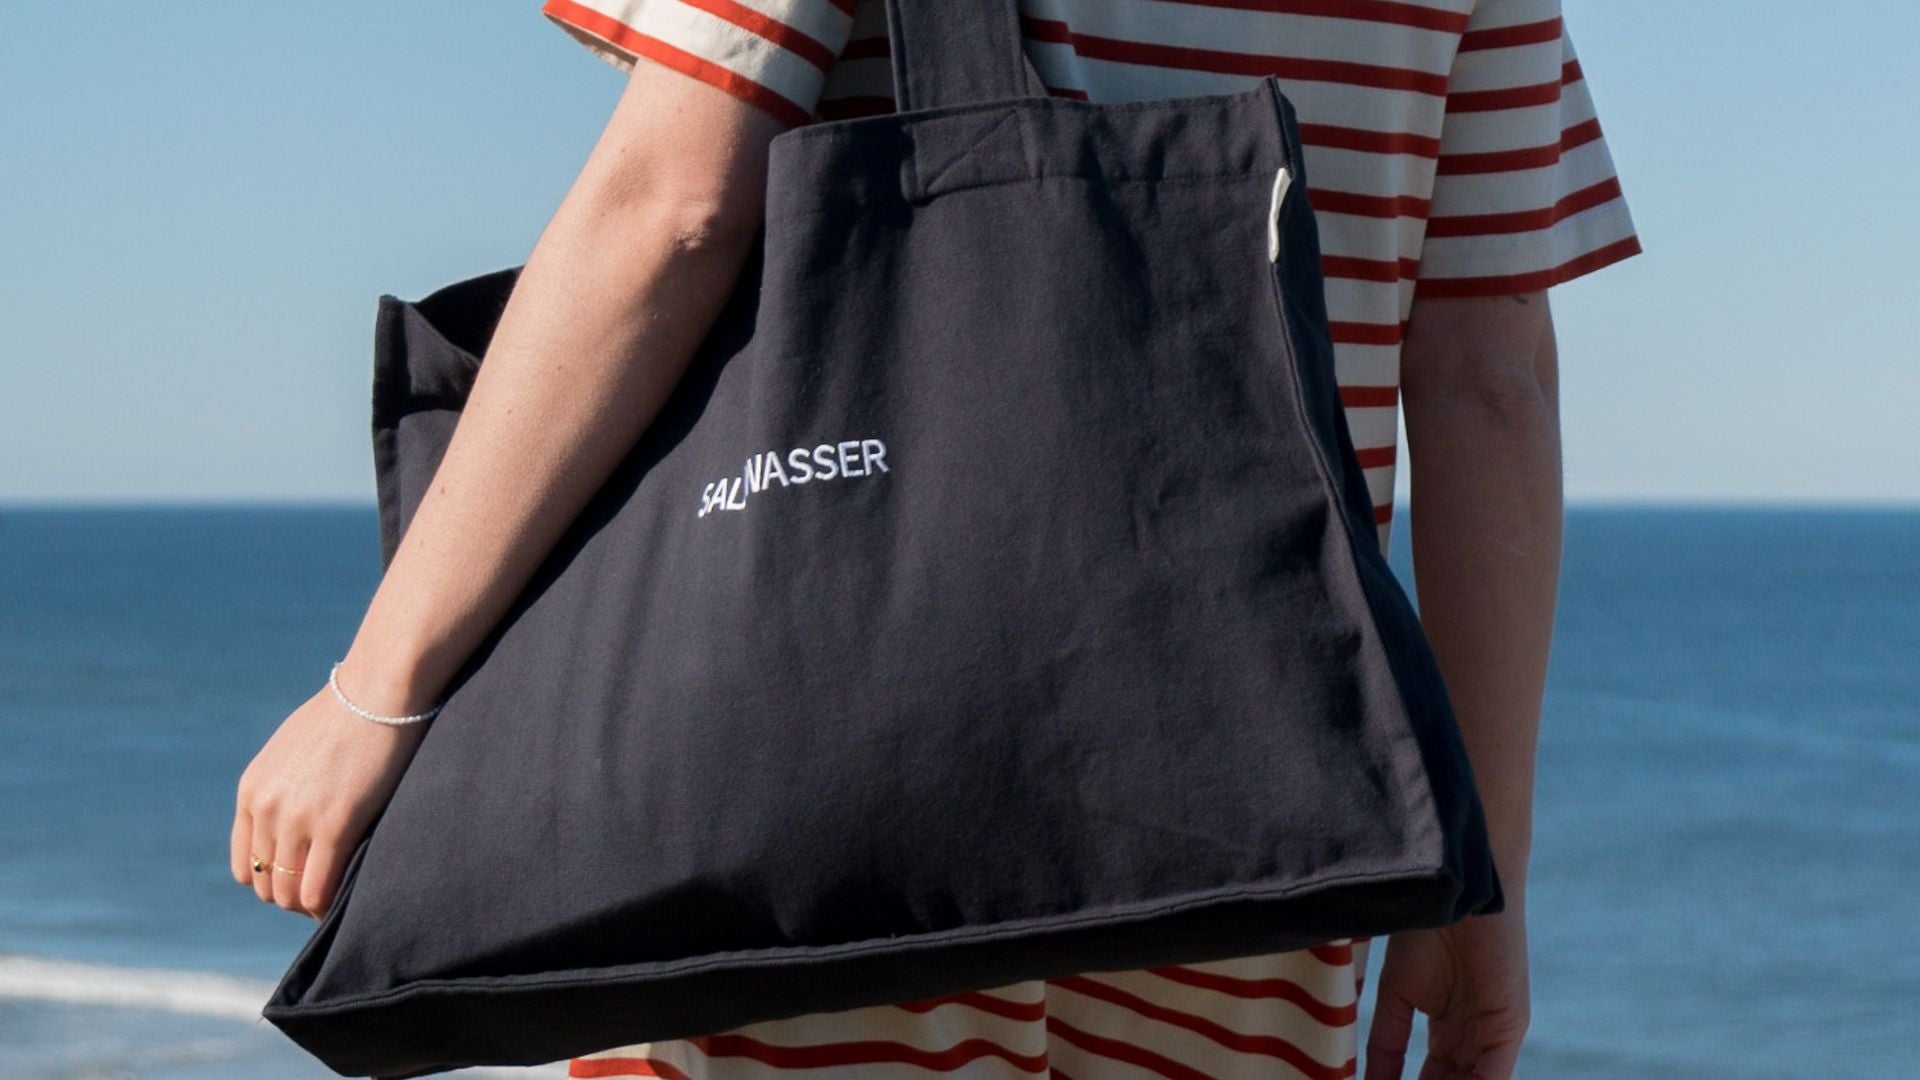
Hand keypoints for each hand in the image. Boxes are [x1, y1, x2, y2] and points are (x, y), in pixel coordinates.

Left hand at [230, 677, 430, 918]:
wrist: (377, 689)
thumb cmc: (348, 712)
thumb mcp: (295, 748)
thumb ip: (285, 783)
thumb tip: (299, 806)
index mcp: (252, 791)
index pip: (244, 865)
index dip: (273, 881)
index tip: (303, 881)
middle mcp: (266, 808)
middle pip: (266, 883)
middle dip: (293, 897)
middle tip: (326, 896)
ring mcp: (297, 818)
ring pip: (290, 892)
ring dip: (310, 905)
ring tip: (337, 902)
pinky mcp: (334, 823)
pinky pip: (320, 887)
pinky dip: (329, 905)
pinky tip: (347, 903)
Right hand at [1363, 902, 1529, 1079]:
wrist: (1455, 885)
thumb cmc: (1425, 924)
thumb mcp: (1395, 992)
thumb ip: (1384, 1038)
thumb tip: (1361, 1074)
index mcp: (1448, 1024)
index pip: (1426, 1077)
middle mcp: (1473, 1036)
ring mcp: (1493, 1034)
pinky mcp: (1508, 1027)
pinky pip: (1491, 1078)